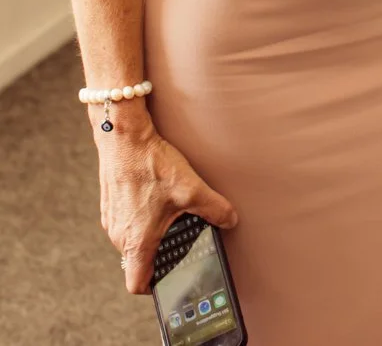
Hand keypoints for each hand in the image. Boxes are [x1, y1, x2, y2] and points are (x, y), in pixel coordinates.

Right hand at [98, 118, 237, 294]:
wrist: (123, 138)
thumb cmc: (151, 165)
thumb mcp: (191, 188)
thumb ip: (214, 208)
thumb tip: (230, 219)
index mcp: (136, 242)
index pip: (137, 283)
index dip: (154, 286)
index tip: (170, 276)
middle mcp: (120, 236)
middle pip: (138, 260)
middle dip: (159, 253)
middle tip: (179, 239)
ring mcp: (111, 221)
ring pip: (132, 240)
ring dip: (149, 233)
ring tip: (169, 215)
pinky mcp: (109, 205)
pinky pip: (125, 222)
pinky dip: (139, 217)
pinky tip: (155, 198)